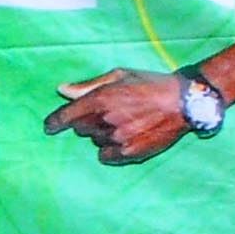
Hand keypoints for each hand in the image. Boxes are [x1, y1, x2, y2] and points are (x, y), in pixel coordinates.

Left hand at [46, 69, 195, 166]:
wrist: (184, 101)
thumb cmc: (150, 85)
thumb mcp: (119, 76)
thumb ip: (88, 85)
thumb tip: (61, 90)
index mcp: (100, 99)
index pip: (65, 117)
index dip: (55, 122)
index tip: (50, 127)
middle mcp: (105, 120)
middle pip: (80, 129)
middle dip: (88, 122)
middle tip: (109, 114)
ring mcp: (117, 138)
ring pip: (95, 142)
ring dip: (102, 135)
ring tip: (124, 123)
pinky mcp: (129, 152)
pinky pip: (106, 156)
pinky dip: (110, 150)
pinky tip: (125, 139)